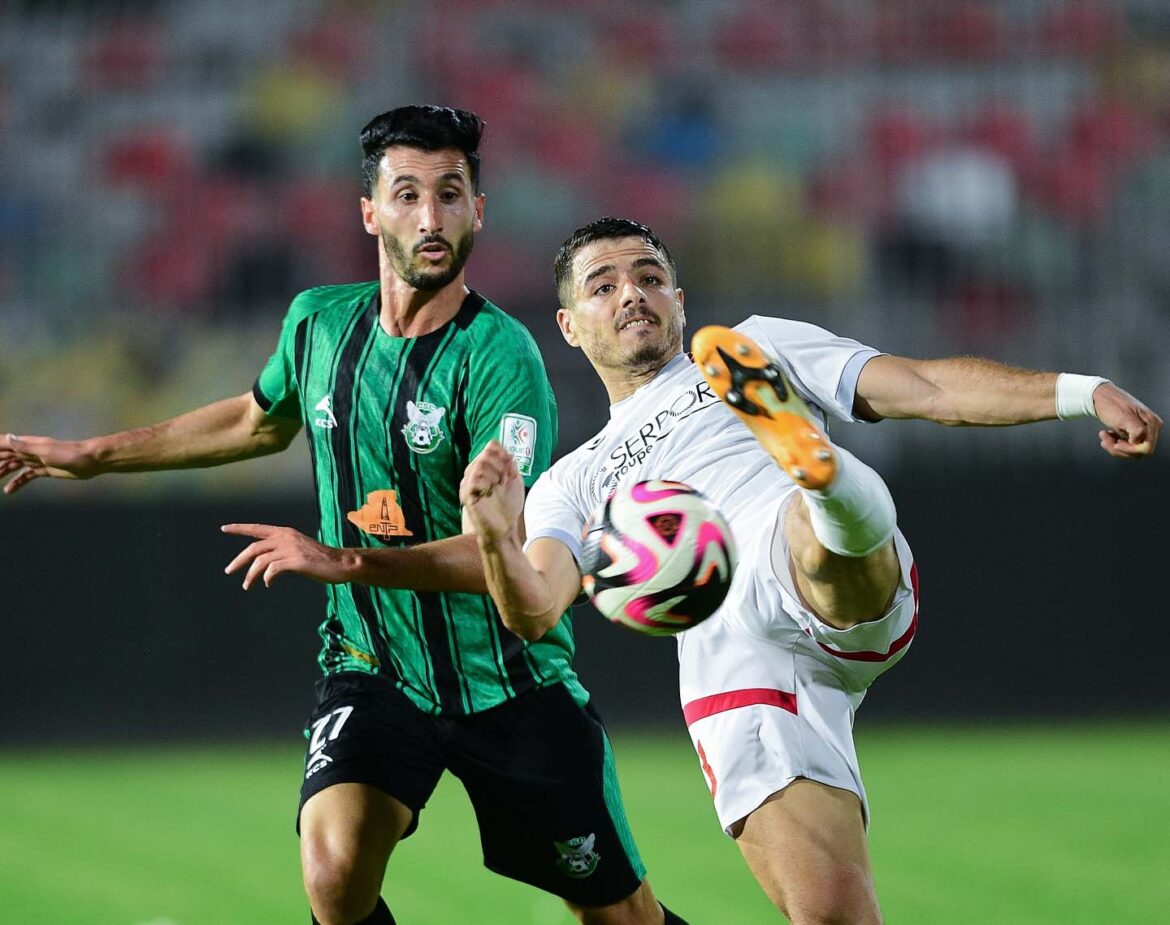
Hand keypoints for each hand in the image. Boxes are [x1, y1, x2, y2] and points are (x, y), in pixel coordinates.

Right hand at [1, 433, 99, 494]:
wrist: (90, 461)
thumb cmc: (70, 454)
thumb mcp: (46, 451)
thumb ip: (25, 447)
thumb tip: (8, 437)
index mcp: (28, 444)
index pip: (3, 443)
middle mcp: (30, 451)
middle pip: (5, 455)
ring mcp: (37, 460)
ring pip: (13, 466)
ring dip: (1, 471)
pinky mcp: (44, 470)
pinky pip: (26, 476)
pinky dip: (17, 482)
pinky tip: (9, 491)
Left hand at [221, 523, 353, 589]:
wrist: (341, 563)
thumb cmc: (321, 560)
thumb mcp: (299, 550)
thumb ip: (282, 553)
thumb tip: (265, 568)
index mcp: (285, 533)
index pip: (257, 529)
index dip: (240, 528)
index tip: (224, 528)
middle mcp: (286, 538)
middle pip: (254, 548)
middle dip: (238, 561)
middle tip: (229, 571)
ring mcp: (291, 549)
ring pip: (260, 562)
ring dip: (250, 575)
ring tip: (247, 586)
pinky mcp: (296, 561)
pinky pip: (272, 571)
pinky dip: (267, 578)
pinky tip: (268, 584)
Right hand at [459, 441, 524, 544]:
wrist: (504, 529)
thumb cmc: (508, 507)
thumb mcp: (514, 481)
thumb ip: (510, 464)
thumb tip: (505, 450)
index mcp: (484, 469)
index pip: (490, 447)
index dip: (503, 452)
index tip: (512, 465)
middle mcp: (474, 473)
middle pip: (486, 452)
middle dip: (501, 463)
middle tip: (506, 478)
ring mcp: (468, 483)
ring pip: (481, 462)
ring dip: (496, 471)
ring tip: (501, 484)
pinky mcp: (467, 494)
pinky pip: (474, 477)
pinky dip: (488, 479)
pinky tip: (494, 488)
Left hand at [1094, 383, 1161, 458]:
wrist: (1101, 397)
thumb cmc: (1112, 405)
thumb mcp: (1124, 418)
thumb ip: (1137, 431)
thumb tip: (1140, 443)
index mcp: (1152, 423)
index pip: (1145, 448)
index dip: (1129, 449)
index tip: (1116, 444)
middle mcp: (1151, 428)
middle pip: (1138, 452)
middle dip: (1119, 449)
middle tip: (1104, 440)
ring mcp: (1144, 431)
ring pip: (1131, 451)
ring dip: (1114, 447)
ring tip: (1103, 435)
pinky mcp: (1134, 433)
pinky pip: (1126, 446)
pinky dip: (1114, 444)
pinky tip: (1106, 435)